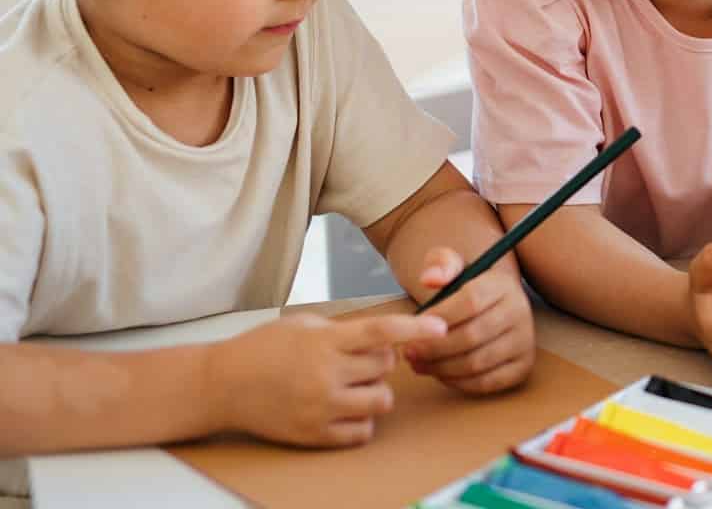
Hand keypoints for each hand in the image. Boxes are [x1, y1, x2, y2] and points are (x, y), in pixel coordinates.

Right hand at [212, 311, 446, 446]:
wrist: (221, 386)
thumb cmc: (262, 349)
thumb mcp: (303, 325)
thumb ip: (342, 330)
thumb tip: (383, 336)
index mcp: (325, 343)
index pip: (382, 333)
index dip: (416, 327)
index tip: (441, 326)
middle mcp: (326, 376)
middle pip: (386, 367)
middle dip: (381, 360)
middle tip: (358, 359)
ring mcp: (321, 409)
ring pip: (380, 401)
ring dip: (375, 391)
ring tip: (353, 385)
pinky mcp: (314, 436)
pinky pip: (361, 432)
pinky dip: (360, 421)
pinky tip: (344, 409)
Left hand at [402, 247, 535, 394]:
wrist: (490, 306)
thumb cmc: (464, 288)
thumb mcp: (451, 265)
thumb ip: (439, 264)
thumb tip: (431, 278)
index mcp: (502, 284)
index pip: (470, 301)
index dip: (438, 317)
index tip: (413, 327)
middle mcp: (520, 311)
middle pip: (472, 336)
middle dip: (434, 348)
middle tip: (409, 352)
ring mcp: (524, 341)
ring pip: (477, 362)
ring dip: (441, 368)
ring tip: (419, 364)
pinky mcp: (522, 366)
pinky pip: (486, 382)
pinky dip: (458, 383)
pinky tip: (440, 374)